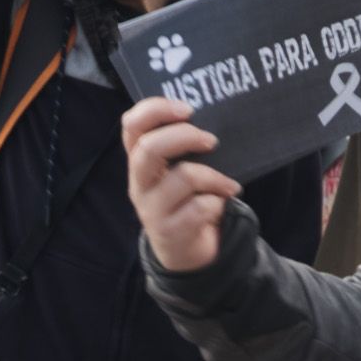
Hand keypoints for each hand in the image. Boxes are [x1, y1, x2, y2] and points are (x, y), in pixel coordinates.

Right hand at [123, 99, 239, 273]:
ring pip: (182, 177)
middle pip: (149, 149)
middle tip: (212, 141)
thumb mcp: (176, 171)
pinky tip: (220, 204)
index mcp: (139, 161)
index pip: (132, 126)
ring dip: (214, 177)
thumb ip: (183, 148)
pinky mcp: (170, 231)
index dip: (155, 110)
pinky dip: (217, 203)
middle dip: (185, 137)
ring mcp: (152, 209)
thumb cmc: (185, 200)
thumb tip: (215, 118)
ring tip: (229, 184)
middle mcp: (139, 183)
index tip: (187, 109)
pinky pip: (199, 208)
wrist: (183, 251)